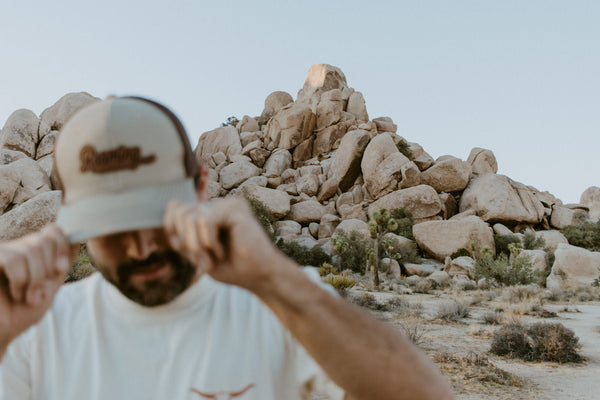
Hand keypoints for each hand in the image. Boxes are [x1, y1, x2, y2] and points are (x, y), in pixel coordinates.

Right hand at [0, 225, 75, 352]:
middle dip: (48, 268)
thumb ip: (61, 265)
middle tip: (42, 291)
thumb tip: (77, 240)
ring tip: (29, 297)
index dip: (62, 246)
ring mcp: (1, 253)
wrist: (1, 334)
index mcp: (31, 253)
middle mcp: (14, 248)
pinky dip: (20, 280)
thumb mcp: (49, 287)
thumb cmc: (21, 314)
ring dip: (36, 278)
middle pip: (44, 239)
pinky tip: (15, 293)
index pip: (52, 230)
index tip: (62, 269)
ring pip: (30, 249)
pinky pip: (14, 258)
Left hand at [163, 197, 293, 292]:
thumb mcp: (198, 254)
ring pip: (190, 217)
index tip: (189, 253)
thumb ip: (182, 238)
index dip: (172, 229)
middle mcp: (217, 204)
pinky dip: (209, 242)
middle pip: (180, 212)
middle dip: (186, 242)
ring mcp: (227, 204)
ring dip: (197, 245)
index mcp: (209, 212)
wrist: (259, 276)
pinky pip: (206, 221)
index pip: (175, 207)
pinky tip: (222, 252)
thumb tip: (167, 222)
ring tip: (213, 258)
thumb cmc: (232, 267)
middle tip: (203, 261)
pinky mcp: (235, 208)